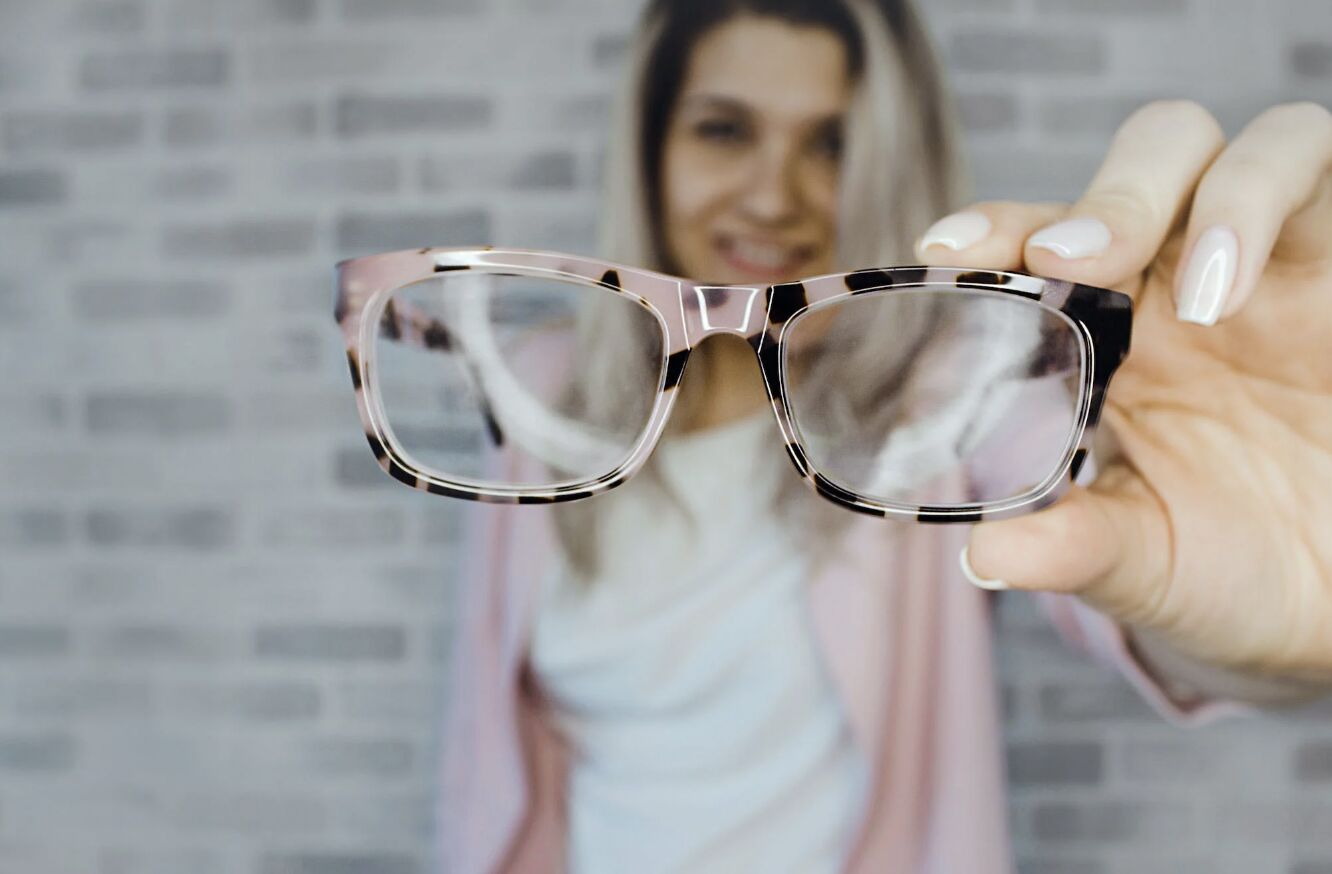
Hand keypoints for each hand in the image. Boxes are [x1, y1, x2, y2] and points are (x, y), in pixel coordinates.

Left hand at [916, 100, 1331, 686]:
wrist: (1329, 600)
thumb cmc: (1225, 565)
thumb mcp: (1141, 562)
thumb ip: (1070, 547)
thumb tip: (984, 555)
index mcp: (1107, 330)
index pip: (1042, 240)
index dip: (993, 227)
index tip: (943, 253)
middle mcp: (1184, 280)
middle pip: (1147, 161)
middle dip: (1107, 196)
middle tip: (1065, 260)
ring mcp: (1275, 266)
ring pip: (1253, 148)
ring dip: (1218, 198)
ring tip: (1203, 300)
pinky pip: (1326, 178)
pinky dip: (1272, 206)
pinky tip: (1238, 289)